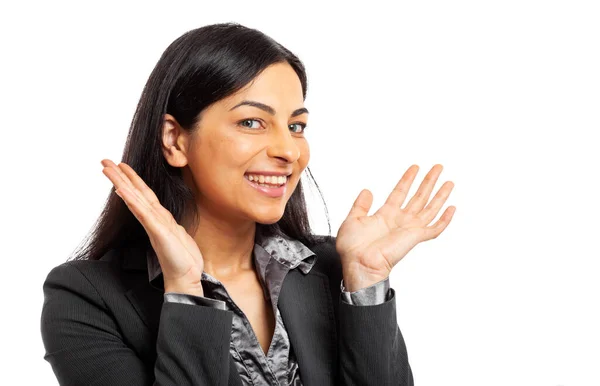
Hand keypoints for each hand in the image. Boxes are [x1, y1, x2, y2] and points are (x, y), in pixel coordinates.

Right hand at [101, 159, 204, 295]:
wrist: (186, 276)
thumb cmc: (182, 258)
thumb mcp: (178, 234)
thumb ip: (170, 224)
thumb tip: (167, 220)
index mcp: (159, 218)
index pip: (143, 194)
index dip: (133, 180)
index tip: (121, 166)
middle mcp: (153, 219)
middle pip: (135, 192)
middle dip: (120, 176)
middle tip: (104, 161)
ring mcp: (153, 224)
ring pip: (135, 198)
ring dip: (121, 182)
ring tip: (108, 169)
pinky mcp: (157, 231)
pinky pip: (142, 212)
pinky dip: (132, 200)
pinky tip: (122, 190)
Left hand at [336, 164, 455, 291]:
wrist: (358, 263)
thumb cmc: (353, 248)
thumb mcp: (352, 220)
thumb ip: (360, 205)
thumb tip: (367, 191)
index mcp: (385, 215)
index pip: (400, 192)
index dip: (407, 179)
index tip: (415, 167)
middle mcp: (400, 221)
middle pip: (419, 197)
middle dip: (428, 181)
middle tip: (438, 167)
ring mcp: (409, 229)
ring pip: (430, 208)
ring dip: (440, 195)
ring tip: (449, 182)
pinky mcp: (415, 237)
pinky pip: (434, 228)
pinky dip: (445, 220)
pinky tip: (452, 208)